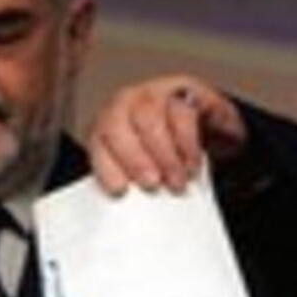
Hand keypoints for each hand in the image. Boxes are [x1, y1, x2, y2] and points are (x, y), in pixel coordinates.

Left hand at [87, 75, 246, 195]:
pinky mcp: (183, 87)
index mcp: (106, 128)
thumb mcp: (145, 166)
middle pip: (118, 125)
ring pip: (150, 116)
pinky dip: (188, 143)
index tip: (119, 189)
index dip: (106, 166)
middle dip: (136, 159)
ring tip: (179, 179)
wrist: (199, 122)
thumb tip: (132, 209)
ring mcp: (151, 93)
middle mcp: (123, 106)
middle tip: (153, 184)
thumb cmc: (163, 150)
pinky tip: (192, 163)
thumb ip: (133, 180)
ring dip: (166, 153)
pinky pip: (182, 111)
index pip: (97, 144)